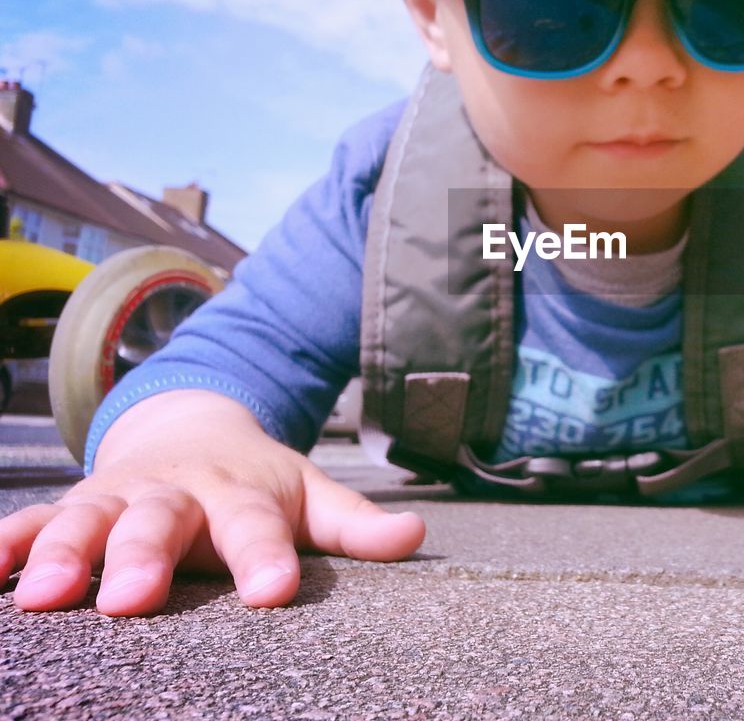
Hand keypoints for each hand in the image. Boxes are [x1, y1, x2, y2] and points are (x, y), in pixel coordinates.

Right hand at [0, 390, 425, 615]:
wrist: (193, 429)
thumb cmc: (259, 482)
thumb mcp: (311, 496)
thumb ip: (356, 523)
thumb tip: (418, 537)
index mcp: (240, 494)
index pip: (257, 529)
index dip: (264, 559)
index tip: (272, 593)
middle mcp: (177, 492)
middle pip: (160, 523)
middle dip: (144, 557)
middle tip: (130, 600)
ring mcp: (121, 496)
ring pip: (88, 519)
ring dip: (64, 552)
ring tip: (44, 595)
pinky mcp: (75, 506)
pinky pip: (33, 521)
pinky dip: (9, 543)